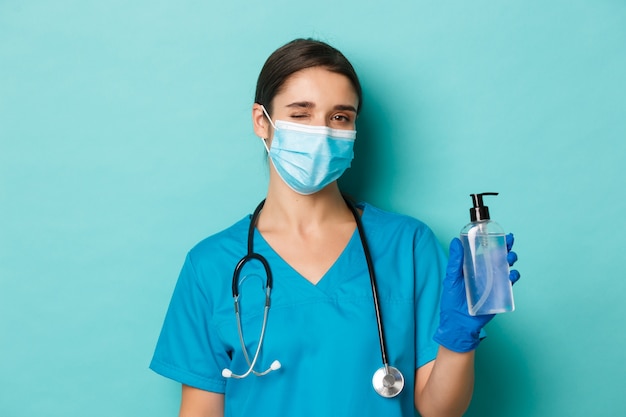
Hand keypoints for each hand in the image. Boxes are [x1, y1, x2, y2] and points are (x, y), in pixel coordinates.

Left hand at [433, 233, 519, 352]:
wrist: (459, 323)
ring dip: (511, 260)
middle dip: (506, 248)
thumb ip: (455, 262)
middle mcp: (484, 272)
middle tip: (509, 242)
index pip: (485, 250)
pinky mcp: (499, 293)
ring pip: (506, 267)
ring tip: (510, 258)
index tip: (499, 233)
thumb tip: (455, 241)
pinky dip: (513, 277)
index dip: (493, 241)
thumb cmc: (452, 300)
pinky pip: (509, 283)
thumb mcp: (451, 278)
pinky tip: (511, 274)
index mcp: (473, 266)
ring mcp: (493, 282)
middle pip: (498, 256)